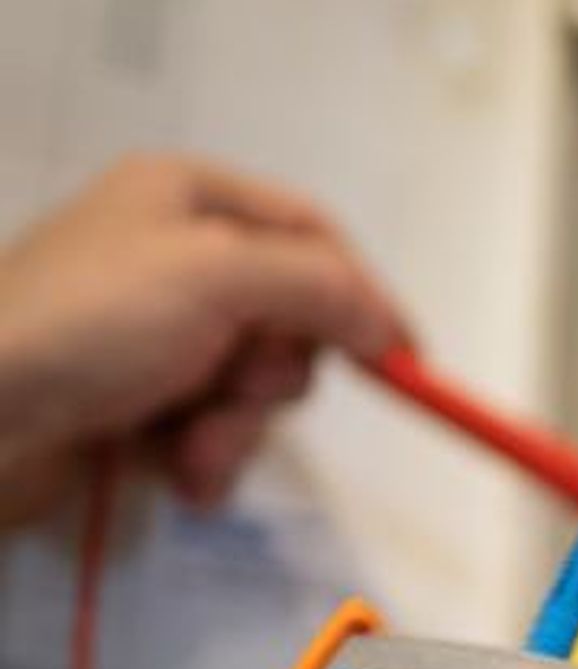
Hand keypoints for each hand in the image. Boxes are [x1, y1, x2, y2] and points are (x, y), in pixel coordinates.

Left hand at [0, 154, 409, 523]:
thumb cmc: (82, 326)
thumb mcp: (216, 276)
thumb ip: (320, 290)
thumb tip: (390, 327)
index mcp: (185, 197)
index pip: (310, 232)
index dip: (362, 294)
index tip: (404, 359)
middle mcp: (171, 259)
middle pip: (290, 318)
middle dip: (274, 374)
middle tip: (235, 387)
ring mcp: (151, 336)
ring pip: (255, 387)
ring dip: (236, 428)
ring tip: (187, 445)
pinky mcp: (133, 405)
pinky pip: (212, 433)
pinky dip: (204, 460)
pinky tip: (171, 471)